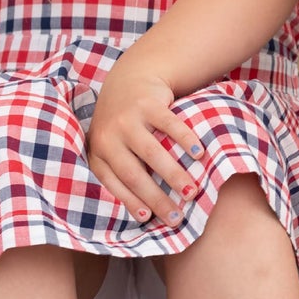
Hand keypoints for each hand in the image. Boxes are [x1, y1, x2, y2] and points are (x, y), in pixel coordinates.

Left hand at [86, 62, 202, 224]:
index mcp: (98, 152)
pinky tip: (199, 154)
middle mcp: (108, 136)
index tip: (149, 219)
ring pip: (152, 153)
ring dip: (174, 174)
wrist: (128, 79)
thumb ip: (120, 170)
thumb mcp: (112, 145)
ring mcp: (127, 119)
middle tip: (177, 216)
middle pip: (134, 174)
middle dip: (157, 198)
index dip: (131, 202)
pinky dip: (185, 140)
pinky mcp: (147, 103)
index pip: (114, 183)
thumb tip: (143, 214)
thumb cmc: (123, 124)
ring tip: (192, 191)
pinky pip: (169, 125)